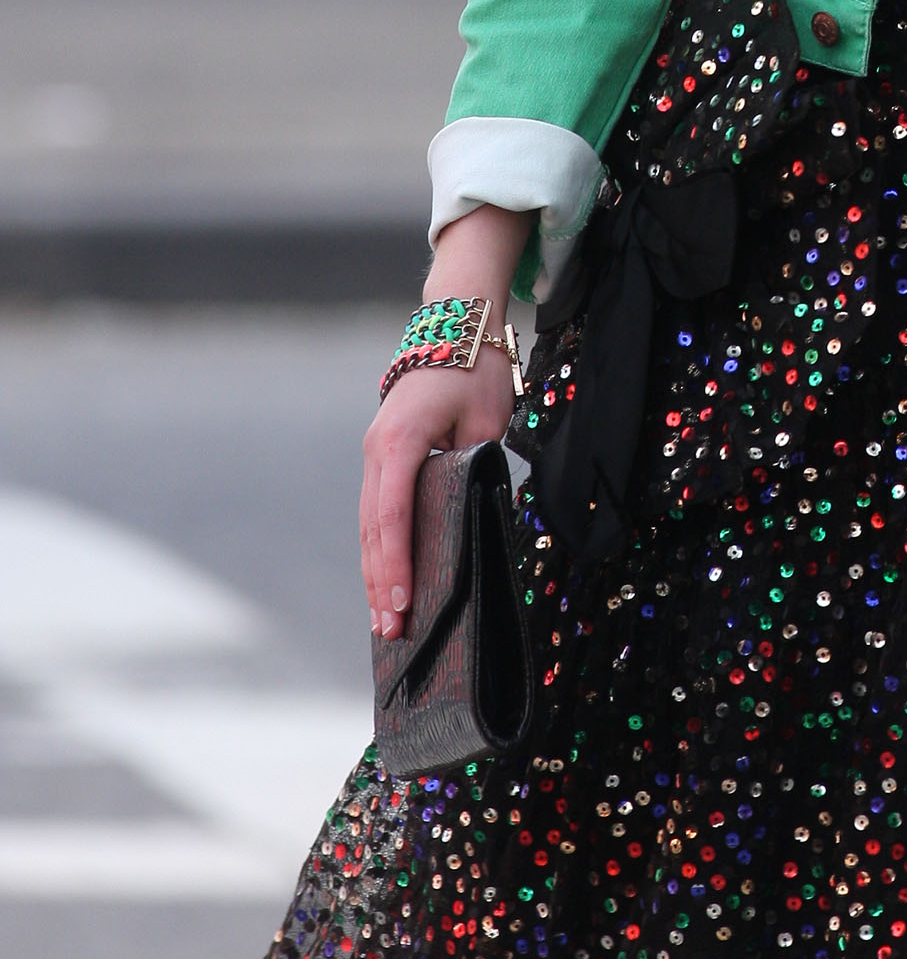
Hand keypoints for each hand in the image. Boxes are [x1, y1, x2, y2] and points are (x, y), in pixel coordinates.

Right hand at [361, 352, 517, 641]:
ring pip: (368, 525)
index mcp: (400, 442)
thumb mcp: (485, 420)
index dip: (397, 563)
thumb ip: (473, 470)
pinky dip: (378, 549)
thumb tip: (470, 518)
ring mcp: (375, 454)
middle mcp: (377, 451)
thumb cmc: (475, 370)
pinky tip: (385, 581)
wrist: (454, 326)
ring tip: (383, 621)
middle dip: (381, 582)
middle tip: (391, 633)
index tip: (405, 602)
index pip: (393, 515)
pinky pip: (375, 512)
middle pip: (372, 529)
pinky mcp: (382, 458)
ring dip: (375, 572)